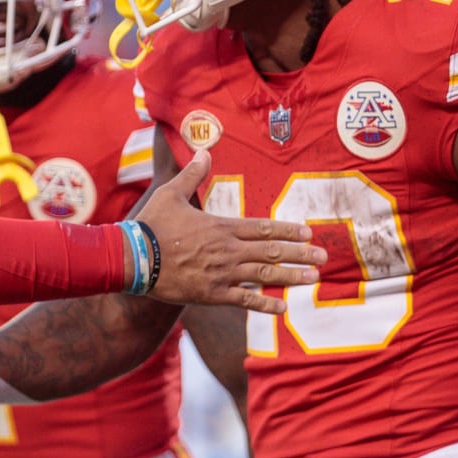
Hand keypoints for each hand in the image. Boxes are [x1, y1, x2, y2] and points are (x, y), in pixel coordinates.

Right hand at [138, 150, 323, 312]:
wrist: (133, 258)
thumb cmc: (150, 225)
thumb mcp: (170, 193)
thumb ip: (192, 174)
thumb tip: (204, 150)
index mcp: (221, 227)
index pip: (263, 228)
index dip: (288, 231)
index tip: (308, 233)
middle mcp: (227, 250)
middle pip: (271, 252)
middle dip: (300, 254)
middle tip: (323, 257)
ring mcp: (222, 274)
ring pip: (264, 275)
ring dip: (291, 276)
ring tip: (313, 278)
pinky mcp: (212, 294)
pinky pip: (244, 301)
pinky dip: (265, 304)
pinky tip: (283, 307)